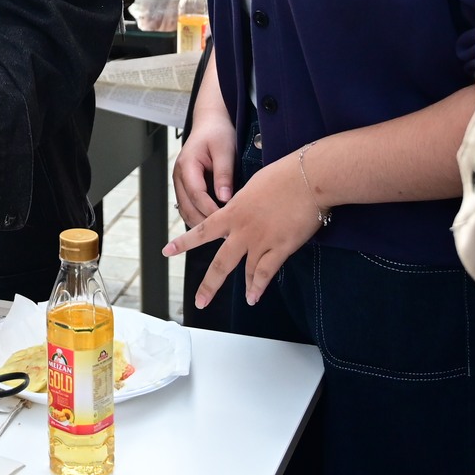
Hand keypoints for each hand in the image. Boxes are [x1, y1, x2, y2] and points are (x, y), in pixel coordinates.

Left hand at [163, 149, 323, 307]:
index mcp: (232, 211)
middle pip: (221, 263)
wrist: (307, 178)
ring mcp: (261, 241)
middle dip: (209, 285)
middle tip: (200, 300)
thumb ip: (242, 202)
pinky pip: (266, 272)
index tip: (168, 251)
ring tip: (245, 299)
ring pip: (246, 271)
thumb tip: (239, 208)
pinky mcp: (281, 248)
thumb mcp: (253, 186)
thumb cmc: (283, 175)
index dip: (184, 243)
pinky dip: (259, 286)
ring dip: (244, 287)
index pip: (201, 231)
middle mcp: (242, 230)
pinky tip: (255, 296)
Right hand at [173, 107, 236, 228]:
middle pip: (187, 207)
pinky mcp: (186, 187)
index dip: (210, 209)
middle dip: (205, 222)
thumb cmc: (217, 132)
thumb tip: (224, 198)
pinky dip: (200, 217)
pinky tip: (216, 223)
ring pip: (186, 211)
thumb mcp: (225, 149)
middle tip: (226, 233)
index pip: (196, 194)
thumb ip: (224, 174)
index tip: (226, 219)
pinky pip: (190, 208)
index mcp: (187, 165)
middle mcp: (179, 176)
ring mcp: (180, 183)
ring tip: (222, 232)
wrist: (211, 123)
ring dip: (201, 223)